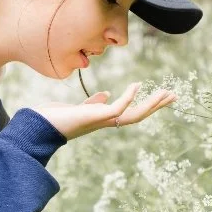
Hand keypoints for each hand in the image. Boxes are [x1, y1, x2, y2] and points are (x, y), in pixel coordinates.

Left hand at [29, 82, 176, 141]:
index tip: (159, 95)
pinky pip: (118, 108)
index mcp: (103, 120)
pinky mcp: (95, 118)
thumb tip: (105, 95)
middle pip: (138, 116)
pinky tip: (137, 85)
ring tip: (166, 94)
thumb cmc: (55, 118)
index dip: (146, 105)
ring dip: (151, 105)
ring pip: (134, 116)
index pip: (130, 112)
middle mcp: (105, 122)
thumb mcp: (79, 108)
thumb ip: (93, 104)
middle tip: (173, 96)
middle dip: (156, 106)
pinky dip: (128, 98)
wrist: (37, 126)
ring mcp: (101, 121)